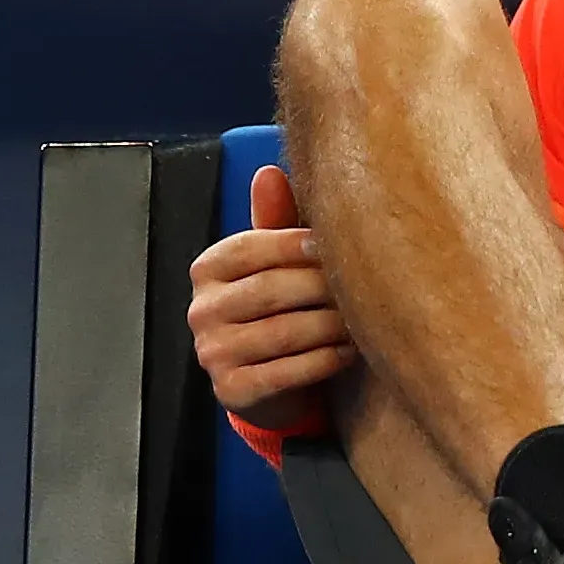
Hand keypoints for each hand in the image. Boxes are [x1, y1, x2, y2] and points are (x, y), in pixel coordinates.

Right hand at [185, 164, 358, 435]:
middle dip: (321, 288)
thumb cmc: (278, 312)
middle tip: (361, 288)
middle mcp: (201, 310)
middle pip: (271, 290)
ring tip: (362, 321)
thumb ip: (275, 222)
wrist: (270, 388)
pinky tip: (348, 352)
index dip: (297, 245)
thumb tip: (270, 171)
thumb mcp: (274, 265)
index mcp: (207, 269)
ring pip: (284, 332)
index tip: (335, 246)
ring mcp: (212, 353)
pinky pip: (287, 372)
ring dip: (330, 326)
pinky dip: (324, 361)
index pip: (251, 248)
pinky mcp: (232, 391)